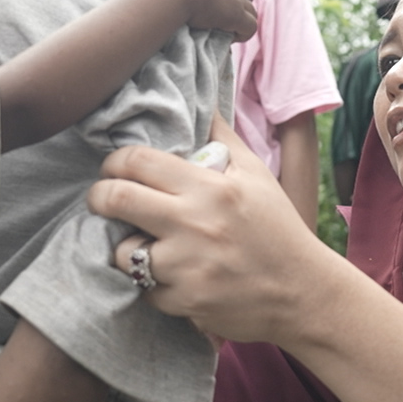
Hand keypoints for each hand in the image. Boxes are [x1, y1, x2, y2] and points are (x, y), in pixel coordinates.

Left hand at [90, 116, 338, 344]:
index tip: (114, 168)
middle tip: (102, 200)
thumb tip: (202, 100)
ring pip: (122, 252)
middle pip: (116, 199)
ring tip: (141, 244)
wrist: (303, 294)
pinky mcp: (185, 302)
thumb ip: (223, 137)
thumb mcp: (256, 174)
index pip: (138, 161)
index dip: (115, 161)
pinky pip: (144, 291)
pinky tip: (171, 276)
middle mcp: (195, 224)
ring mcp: (187, 266)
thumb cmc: (278, 228)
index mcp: (211, 187)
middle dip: (99, 197)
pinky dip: (151, 285)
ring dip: (126, 247)